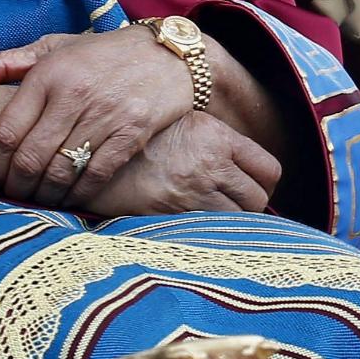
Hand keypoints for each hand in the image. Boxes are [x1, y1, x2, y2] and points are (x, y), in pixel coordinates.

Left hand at [0, 28, 208, 211]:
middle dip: (13, 186)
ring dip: (43, 194)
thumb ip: (8, 62)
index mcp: (49, 75)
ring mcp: (105, 116)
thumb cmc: (105, 53)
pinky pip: (96, 174)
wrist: (171, 54)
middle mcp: (74, 96)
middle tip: (10, 196)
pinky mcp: (131, 133)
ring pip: (61, 171)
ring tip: (35, 199)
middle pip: (29, 158)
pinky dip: (77, 193)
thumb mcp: (56, 47)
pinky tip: (68, 197)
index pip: (6, 131)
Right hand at [88, 112, 282, 216]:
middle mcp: (210, 164)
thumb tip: (243, 168)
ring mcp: (192, 192)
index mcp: (217, 137)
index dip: (265, 183)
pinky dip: (209, 234)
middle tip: (234, 207)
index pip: (269, 169)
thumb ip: (217, 143)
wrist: (90, 150)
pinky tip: (196, 229)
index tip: (254, 188)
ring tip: (213, 219)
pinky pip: (209, 233)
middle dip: (250, 206)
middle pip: (258, 199)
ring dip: (231, 223)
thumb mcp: (184, 124)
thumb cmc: (139, 137)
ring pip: (238, 221)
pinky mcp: (172, 215)